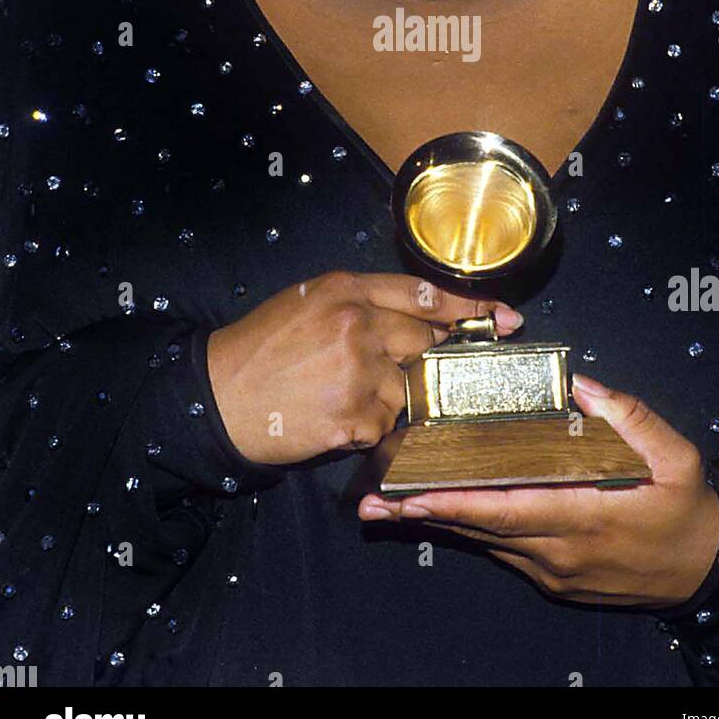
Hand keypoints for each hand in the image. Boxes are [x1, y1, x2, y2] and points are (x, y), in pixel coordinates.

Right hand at [207, 270, 522, 465]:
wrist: (214, 397)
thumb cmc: (260, 348)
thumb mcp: (308, 302)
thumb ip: (363, 303)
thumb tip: (422, 319)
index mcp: (347, 289)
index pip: (426, 295)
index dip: (470, 310)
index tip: (505, 319)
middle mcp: (358, 324)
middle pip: (425, 344)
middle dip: (425, 363)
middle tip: (409, 374)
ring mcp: (358, 372)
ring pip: (407, 390)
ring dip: (385, 400)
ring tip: (339, 396)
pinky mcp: (354, 416)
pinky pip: (385, 426)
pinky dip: (366, 428)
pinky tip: (332, 419)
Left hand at [358, 373, 718, 608]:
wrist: (705, 569)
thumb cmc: (687, 507)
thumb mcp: (675, 455)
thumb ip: (627, 416)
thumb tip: (581, 385)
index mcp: (584, 516)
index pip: (507, 508)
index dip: (456, 501)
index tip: (413, 492)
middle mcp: (557, 549)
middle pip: (479, 528)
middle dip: (423, 513)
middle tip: (373, 501)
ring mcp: (551, 569)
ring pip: (484, 540)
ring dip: (436, 522)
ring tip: (386, 507)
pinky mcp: (552, 577)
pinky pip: (501, 549)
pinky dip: (468, 528)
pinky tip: (437, 512)